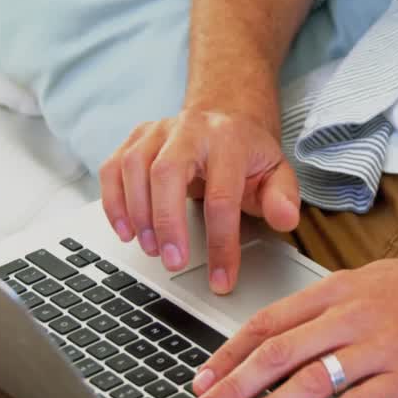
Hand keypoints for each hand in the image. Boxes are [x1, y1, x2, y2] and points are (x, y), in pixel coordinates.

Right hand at [98, 105, 299, 293]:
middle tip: (173, 262)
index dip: (221, 243)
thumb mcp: (277, 173)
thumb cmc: (249, 154)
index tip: (221, 279)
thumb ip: (284, 197)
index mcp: (230, 140)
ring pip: (133, 166)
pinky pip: (113, 167)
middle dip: (167, 223)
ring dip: (137, 214)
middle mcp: (191, 129)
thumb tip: (285, 219)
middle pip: (167, 172)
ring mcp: (159, 131)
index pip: (223, 196)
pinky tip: (125, 230)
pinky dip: (113, 201)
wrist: (227, 119)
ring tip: (151, 249)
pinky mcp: (136, 138)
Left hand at [185, 259, 397, 397]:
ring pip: (310, 380)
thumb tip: (282, 332)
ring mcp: (382, 345)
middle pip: (278, 351)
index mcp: (341, 288)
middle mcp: (356, 313)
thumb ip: (329, 304)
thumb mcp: (376, 280)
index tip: (203, 377)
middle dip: (233, 386)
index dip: (230, 352)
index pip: (270, 321)